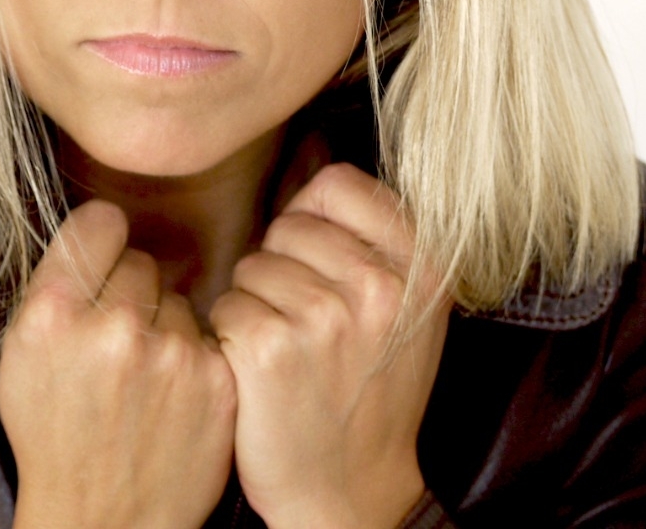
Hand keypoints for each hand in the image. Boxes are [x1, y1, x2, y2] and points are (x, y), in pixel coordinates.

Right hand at [0, 199, 236, 528]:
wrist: (103, 520)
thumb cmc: (55, 433)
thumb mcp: (23, 354)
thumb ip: (57, 285)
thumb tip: (104, 224)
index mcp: (53, 312)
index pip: (99, 222)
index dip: (103, 239)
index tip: (105, 255)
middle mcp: (112, 326)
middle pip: (142, 262)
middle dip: (131, 291)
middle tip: (117, 340)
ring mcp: (170, 354)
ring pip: (178, 299)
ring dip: (164, 325)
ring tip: (143, 377)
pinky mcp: (215, 380)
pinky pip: (208, 335)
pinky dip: (194, 357)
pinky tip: (173, 393)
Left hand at [209, 163, 449, 528]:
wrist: (352, 490)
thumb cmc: (368, 387)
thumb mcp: (404, 306)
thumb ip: (373, 235)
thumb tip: (309, 155)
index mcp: (422, 263)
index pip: (336, 185)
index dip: (315, 222)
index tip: (326, 268)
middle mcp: (380, 284)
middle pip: (287, 225)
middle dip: (284, 268)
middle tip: (310, 327)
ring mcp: (326, 316)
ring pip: (251, 265)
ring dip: (255, 304)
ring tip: (289, 351)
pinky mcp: (271, 348)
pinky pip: (223, 305)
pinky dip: (229, 336)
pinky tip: (260, 371)